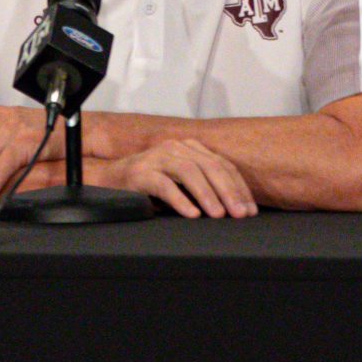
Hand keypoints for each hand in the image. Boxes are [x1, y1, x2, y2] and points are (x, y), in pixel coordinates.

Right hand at [105, 140, 256, 218]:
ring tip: (218, 214)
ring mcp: (157, 158)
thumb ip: (204, 185)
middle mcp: (176, 147)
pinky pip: (164, 185)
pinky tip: (191, 214)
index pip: (222, 164)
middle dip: (228, 191)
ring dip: (207, 194)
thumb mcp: (182, 181)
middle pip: (209, 166)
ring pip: (189, 172)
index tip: (249, 209)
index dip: (238, 187)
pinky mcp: (140, 172)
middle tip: (239, 214)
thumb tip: (235, 208)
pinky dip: (180, 200)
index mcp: (190, 148)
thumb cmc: (152, 184)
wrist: (112, 180)